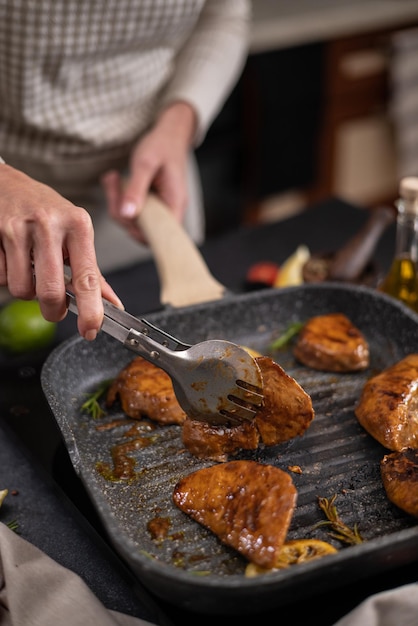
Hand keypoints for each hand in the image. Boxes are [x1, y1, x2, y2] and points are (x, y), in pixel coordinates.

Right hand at [0, 164, 122, 339]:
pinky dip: (8, 275)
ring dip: (26, 290)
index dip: (91, 310)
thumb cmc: (47, 210)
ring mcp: (18, 228)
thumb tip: (112, 303)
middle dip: (52, 311)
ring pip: (21, 289)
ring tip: (31, 270)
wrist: (7, 183)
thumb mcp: (76, 233)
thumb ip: (92, 271)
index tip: (91, 329)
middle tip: (55, 309)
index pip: (87, 277)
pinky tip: (13, 257)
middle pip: (49, 292)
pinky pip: (2, 277)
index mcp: (78, 225)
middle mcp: (49, 225)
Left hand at [101, 100, 196, 242]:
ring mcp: (160, 209)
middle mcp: (169, 211)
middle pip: (142, 230)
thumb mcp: (146, 163)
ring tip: (112, 178)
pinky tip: (115, 180)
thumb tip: (127, 215)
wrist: (170, 134)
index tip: (123, 213)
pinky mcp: (150, 204)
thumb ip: (136, 189)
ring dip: (117, 202)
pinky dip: (120, 198)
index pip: (160, 236)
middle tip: (112, 183)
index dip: (139, 232)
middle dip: (121, 211)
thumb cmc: (162, 145)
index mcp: (175, 204)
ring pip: (134, 221)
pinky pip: (133, 211)